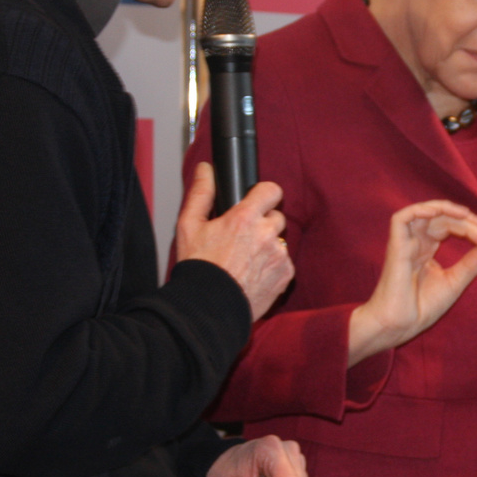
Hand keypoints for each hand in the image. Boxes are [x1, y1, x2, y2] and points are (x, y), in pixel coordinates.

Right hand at [176, 162, 293, 319]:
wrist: (208, 307)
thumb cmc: (198, 267)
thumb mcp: (189, 225)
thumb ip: (201, 193)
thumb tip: (205, 169)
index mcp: (245, 218)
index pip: (271, 190)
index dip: (264, 194)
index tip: (256, 201)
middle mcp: (266, 234)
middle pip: (276, 216)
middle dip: (262, 223)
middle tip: (243, 238)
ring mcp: (279, 255)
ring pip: (280, 241)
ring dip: (268, 246)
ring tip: (245, 260)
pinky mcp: (286, 275)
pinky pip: (284, 262)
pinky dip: (273, 266)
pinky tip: (253, 274)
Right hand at [348, 200, 476, 363]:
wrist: (401, 325)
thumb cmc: (422, 308)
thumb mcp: (455, 282)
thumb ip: (471, 263)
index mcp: (426, 250)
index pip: (448, 227)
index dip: (468, 228)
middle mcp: (416, 243)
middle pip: (440, 219)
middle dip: (463, 221)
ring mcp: (405, 243)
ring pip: (423, 213)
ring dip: (445, 209)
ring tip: (465, 215)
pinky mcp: (395, 246)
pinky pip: (400, 218)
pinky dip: (419, 210)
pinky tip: (437, 212)